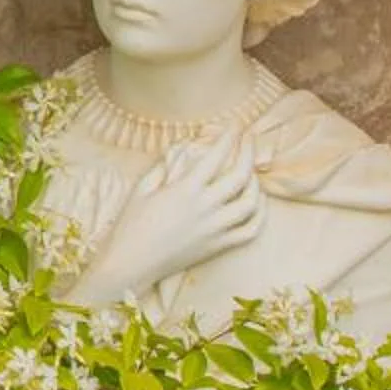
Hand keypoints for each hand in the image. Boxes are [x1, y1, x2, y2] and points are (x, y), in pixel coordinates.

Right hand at [70, 127, 262, 306]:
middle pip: (241, 176)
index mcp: (185, 190)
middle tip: (249, 140)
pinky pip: (250, 231)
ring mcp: (215, 230)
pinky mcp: (218, 247)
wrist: (131, 265)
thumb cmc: (131, 226)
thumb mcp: (141, 189)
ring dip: (256, 183)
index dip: (228, 137)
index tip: (234, 125)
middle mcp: (205, 209)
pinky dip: (259, 215)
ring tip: (252, 171)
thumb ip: (163, 167)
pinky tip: (256, 203)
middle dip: (249, 152)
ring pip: (251, 203)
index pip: (216, 156)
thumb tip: (181, 150)